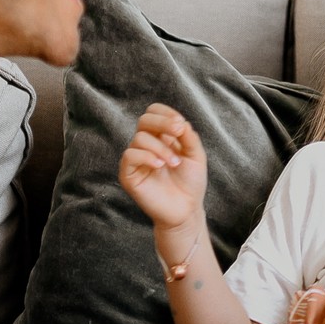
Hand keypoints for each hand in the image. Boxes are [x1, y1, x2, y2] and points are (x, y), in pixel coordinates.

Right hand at [120, 104, 208, 234]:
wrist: (186, 210)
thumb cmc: (191, 183)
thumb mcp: (196, 155)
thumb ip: (188, 136)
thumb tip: (179, 122)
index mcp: (161, 137)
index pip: (154, 113)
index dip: (165, 113)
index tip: (181, 126)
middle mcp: (146, 145)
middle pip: (144, 119)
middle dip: (163, 123)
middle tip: (179, 133)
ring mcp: (136, 159)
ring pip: (139, 138)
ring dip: (161, 148)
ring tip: (174, 163)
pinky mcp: (128, 174)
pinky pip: (130, 155)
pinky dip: (146, 157)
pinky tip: (160, 166)